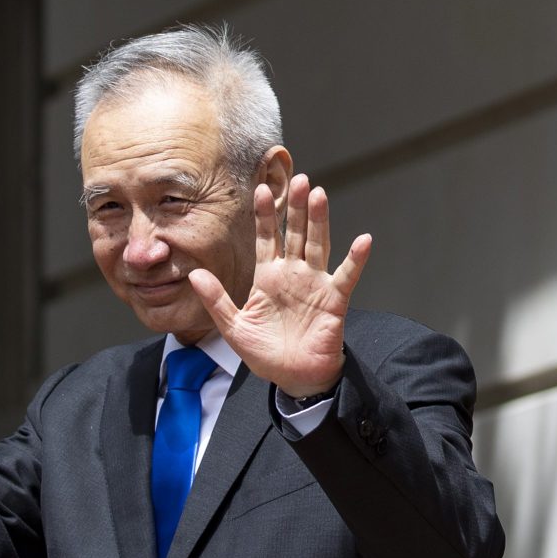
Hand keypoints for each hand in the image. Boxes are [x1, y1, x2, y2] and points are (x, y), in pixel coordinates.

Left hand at [189, 174, 370, 396]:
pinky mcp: (333, 300)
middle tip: (299, 178)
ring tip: (318, 194)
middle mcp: (292, 274)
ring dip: (319, 220)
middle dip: (296, 207)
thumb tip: (193, 273)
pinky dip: (355, 259)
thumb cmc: (264, 353)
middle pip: (294, 233)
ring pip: (317, 245)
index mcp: (267, 277)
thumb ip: (215, 299)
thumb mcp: (233, 326)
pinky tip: (363, 240)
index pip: (266, 238)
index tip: (261, 188)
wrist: (292, 378)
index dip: (265, 215)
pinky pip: (346, 276)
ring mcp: (314, 284)